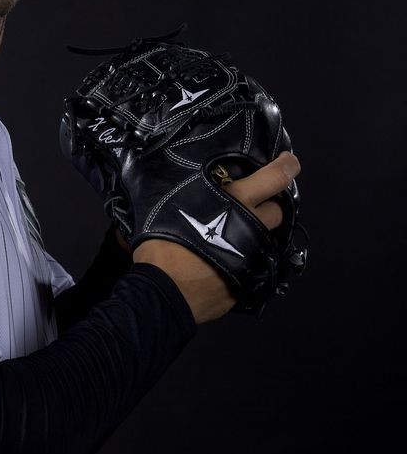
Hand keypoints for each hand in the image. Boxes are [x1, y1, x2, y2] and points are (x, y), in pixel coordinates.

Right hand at [132, 152, 300, 323]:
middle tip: (252, 206)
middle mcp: (253, 226)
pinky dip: (248, 261)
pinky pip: (256, 266)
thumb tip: (178, 165)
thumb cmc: (164, 241)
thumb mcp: (170, 197)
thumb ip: (185, 180)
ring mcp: (254, 255)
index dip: (286, 167)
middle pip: (278, 211)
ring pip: (271, 240)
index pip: (275, 177)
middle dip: (269, 206)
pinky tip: (229, 261)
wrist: (165, 289)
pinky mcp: (250, 280)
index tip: (288, 163)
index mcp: (237, 200)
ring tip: (241, 236)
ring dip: (261, 234)